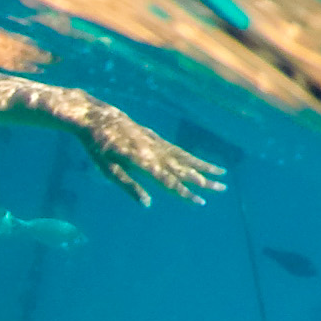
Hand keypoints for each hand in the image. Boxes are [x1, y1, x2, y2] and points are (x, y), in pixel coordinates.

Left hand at [85, 116, 223, 206]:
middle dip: (203, 181)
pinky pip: (178, 150)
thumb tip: (147, 204)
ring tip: (222, 174)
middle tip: (222, 189)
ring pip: (185, 157)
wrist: (98, 117)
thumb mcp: (108, 169)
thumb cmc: (98, 146)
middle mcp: (154, 150)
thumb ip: (129, 185)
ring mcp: (157, 142)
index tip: (201, 202)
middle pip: (183, 169)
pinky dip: (191, 158)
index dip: (185, 193)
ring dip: (204, 167)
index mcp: (142, 161)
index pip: (168, 181)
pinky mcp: (155, 138)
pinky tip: (200, 164)